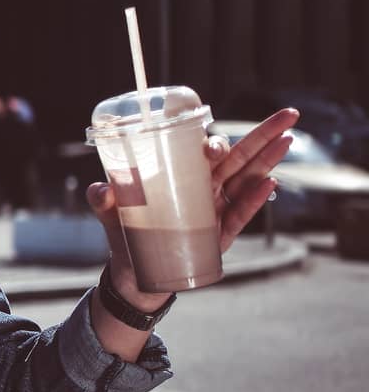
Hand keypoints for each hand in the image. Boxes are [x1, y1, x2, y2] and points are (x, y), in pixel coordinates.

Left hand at [86, 107, 299, 309]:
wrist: (133, 276)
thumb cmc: (125, 235)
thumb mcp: (110, 214)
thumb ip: (103, 199)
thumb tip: (102, 189)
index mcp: (181, 176)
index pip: (204, 152)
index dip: (214, 143)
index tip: (211, 145)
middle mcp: (203, 189)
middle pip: (238, 158)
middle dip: (262, 136)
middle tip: (289, 115)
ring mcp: (214, 211)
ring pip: (247, 181)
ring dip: (268, 161)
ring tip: (288, 140)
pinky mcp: (219, 236)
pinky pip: (240, 215)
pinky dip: (255, 200)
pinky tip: (271, 183)